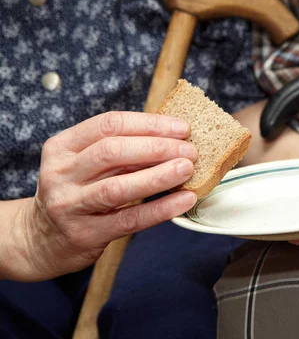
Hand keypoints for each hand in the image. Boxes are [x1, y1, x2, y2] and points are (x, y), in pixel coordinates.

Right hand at [8, 111, 198, 280]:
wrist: (41, 240)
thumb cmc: (77, 193)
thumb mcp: (86, 164)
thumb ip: (121, 150)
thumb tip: (174, 138)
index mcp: (62, 146)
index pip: (109, 124)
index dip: (150, 124)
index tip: (182, 127)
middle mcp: (61, 173)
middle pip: (112, 151)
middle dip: (157, 147)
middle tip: (190, 150)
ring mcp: (69, 205)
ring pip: (118, 186)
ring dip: (158, 176)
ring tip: (188, 169)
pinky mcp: (84, 234)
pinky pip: (128, 219)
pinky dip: (160, 209)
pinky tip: (184, 201)